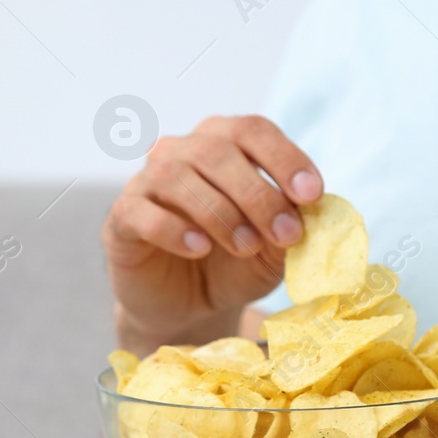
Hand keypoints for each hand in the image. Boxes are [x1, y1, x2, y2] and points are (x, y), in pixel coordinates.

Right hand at [103, 115, 321, 351]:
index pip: (253, 130)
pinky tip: (199, 248)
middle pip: (218, 151)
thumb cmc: (236, 265)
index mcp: (224, 143)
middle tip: (286, 235)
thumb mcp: (275, 249)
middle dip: (258, 194)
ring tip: (245, 247)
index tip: (312, 195)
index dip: (285, 158)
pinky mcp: (122, 216)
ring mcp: (147, 181)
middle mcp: (183, 151)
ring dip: (219, 213)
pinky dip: (173, 228)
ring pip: (176, 176)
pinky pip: (141, 211)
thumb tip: (315, 209)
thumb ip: (292, 225)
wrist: (192, 307)